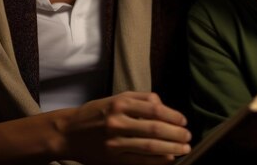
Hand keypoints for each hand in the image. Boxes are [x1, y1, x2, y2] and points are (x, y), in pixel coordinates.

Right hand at [56, 91, 190, 164]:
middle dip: (176, 133)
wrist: (68, 132)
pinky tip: (168, 158)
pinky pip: (139, 160)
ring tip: (184, 148)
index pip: (155, 109)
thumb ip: (140, 99)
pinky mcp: (112, 158)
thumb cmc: (95, 113)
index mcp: (120, 103)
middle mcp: (117, 121)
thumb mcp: (116, 98)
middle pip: (155, 128)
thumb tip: (164, 106)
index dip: (173, 115)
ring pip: (149, 146)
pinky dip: (157, 160)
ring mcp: (114, 142)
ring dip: (171, 147)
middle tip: (188, 136)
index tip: (183, 120)